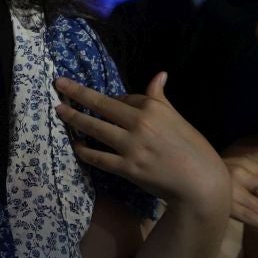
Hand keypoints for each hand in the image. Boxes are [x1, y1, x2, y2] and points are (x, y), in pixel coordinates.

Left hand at [53, 73, 226, 214]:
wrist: (200, 182)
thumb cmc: (193, 148)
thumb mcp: (178, 118)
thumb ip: (160, 98)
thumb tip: (160, 74)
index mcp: (153, 108)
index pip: (123, 97)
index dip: (110, 99)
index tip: (100, 101)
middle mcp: (139, 123)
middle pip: (101, 105)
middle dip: (77, 93)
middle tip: (58, 84)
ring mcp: (131, 147)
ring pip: (95, 128)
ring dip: (74, 118)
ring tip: (59, 110)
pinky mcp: (126, 168)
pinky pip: (99, 157)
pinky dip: (85, 151)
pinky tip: (75, 145)